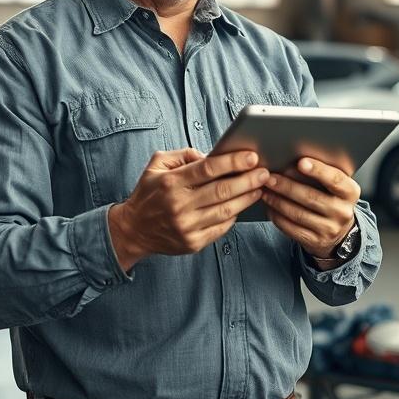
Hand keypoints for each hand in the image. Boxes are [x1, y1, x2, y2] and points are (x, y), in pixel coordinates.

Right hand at [108, 148, 268, 270]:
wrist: (133, 229)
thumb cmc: (149, 193)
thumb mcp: (157, 165)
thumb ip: (183, 155)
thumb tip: (210, 155)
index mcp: (171, 183)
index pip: (207, 169)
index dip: (232, 162)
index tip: (252, 156)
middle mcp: (179, 205)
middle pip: (221, 190)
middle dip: (247, 180)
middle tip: (265, 172)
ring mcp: (186, 227)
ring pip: (225, 211)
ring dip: (247, 198)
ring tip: (260, 188)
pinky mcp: (192, 243)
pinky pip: (221, 228)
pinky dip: (234, 216)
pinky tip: (243, 205)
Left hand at [262, 154, 360, 259]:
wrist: (339, 232)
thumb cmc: (332, 199)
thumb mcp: (335, 186)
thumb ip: (322, 173)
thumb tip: (292, 160)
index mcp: (350, 192)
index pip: (335, 179)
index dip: (318, 170)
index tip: (300, 162)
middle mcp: (342, 212)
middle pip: (311, 197)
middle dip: (287, 186)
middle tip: (269, 177)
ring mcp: (330, 229)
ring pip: (298, 213)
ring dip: (277, 201)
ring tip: (265, 190)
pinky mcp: (315, 241)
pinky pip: (291, 228)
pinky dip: (276, 216)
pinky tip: (269, 206)